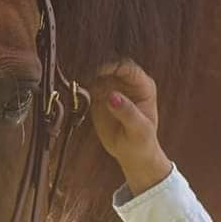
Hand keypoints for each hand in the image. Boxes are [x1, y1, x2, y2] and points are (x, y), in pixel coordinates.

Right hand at [91, 58, 172, 193]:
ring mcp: (113, 88)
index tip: (101, 72)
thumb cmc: (142, 141)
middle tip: (86, 75)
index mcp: (143, 86)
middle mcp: (127, 83)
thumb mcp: (139, 129)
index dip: (114, 67)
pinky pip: (88, 87)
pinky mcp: (99, 97)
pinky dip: (81, 88)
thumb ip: (127, 112)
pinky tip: (77, 92)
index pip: (128, 68)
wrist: (132, 154)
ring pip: (97, 74)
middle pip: (110, 66)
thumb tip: (113, 96)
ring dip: (87, 76)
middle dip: (98, 67)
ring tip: (79, 85)